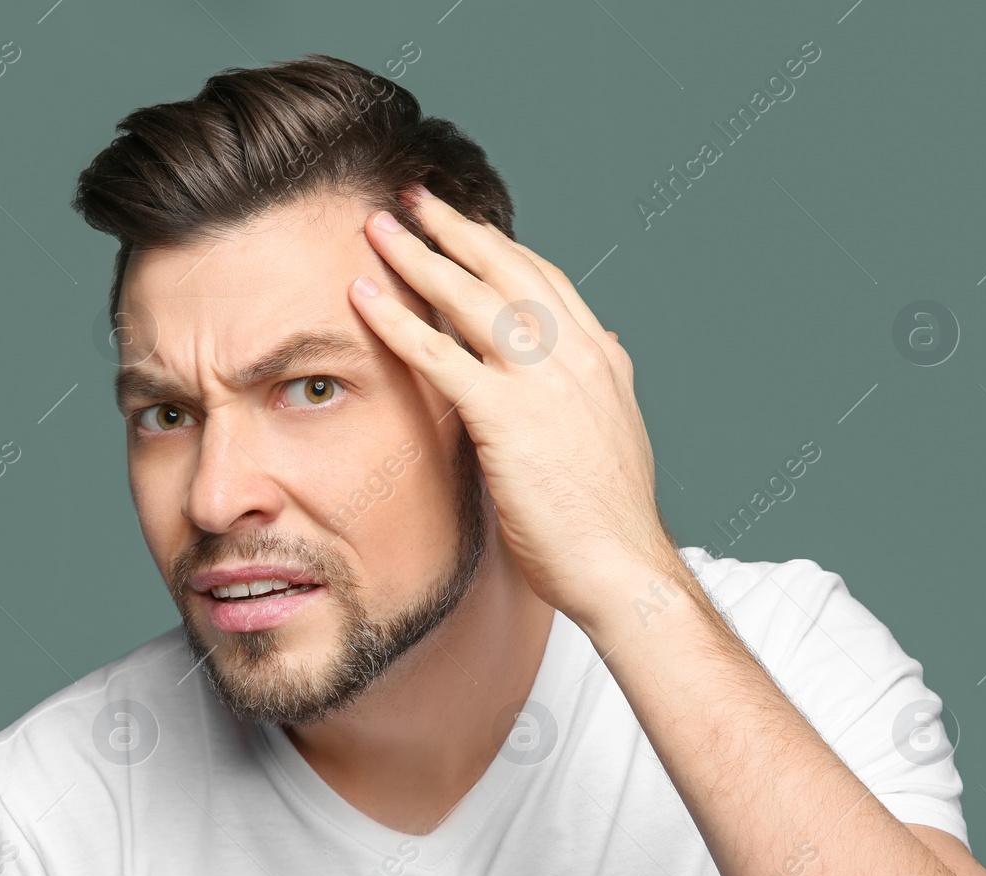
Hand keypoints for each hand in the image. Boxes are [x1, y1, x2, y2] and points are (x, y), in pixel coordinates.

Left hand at [349, 186, 679, 628]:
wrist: (622, 568)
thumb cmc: (610, 519)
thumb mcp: (614, 433)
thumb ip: (600, 385)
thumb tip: (607, 346)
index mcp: (600, 358)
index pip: (545, 280)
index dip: (500, 247)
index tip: (465, 225)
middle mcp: (576, 355)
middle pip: (507, 270)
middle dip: (455, 228)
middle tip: (414, 197)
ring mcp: (544, 383)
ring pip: (471, 298)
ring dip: (419, 255)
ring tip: (379, 226)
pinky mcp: (508, 416)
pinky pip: (440, 354)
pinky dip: (396, 320)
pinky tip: (363, 297)